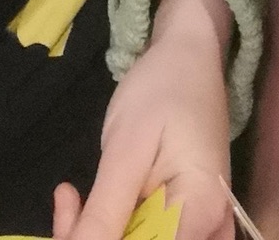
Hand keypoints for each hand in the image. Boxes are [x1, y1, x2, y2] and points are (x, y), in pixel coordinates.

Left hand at [54, 0, 233, 239]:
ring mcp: (201, 228)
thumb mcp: (125, 147)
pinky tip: (84, 205)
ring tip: (71, 201)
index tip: (75, 223)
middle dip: (97, 238)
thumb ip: (105, 212)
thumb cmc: (162, 89)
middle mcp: (211, 230)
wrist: (189, 57)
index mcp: (201, 212)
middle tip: (67, 206)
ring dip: (100, 235)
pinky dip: (111, 230)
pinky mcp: (186, 223)